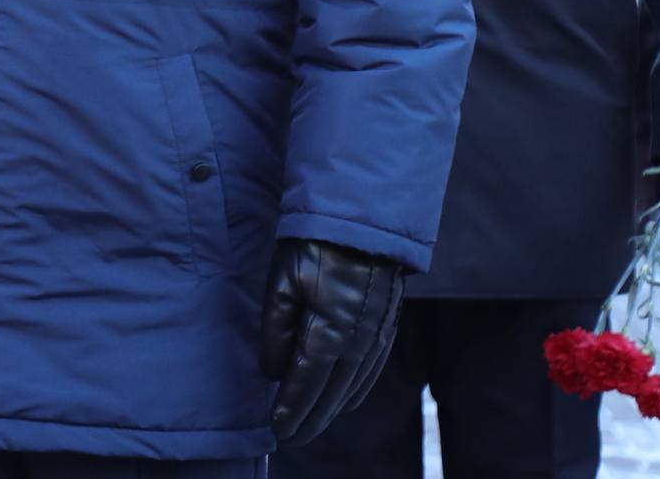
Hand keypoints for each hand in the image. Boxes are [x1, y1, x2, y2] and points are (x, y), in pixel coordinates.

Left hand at [259, 238, 402, 446]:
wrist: (361, 220)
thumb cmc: (311, 246)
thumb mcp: (281, 283)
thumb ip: (275, 332)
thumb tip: (272, 374)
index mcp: (328, 332)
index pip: (306, 385)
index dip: (292, 411)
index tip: (278, 431)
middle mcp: (357, 343)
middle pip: (332, 395)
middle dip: (311, 420)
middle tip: (291, 438)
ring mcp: (376, 338)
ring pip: (353, 388)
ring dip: (332, 411)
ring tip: (310, 425)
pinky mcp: (387, 329)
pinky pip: (369, 373)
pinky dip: (353, 392)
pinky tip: (343, 400)